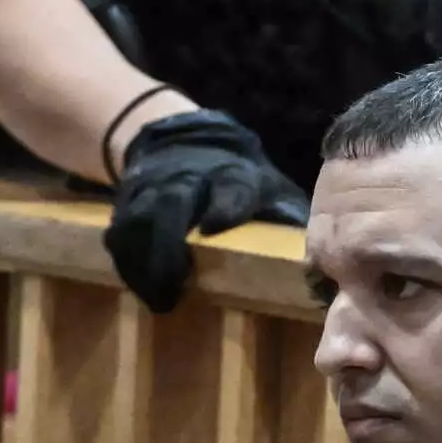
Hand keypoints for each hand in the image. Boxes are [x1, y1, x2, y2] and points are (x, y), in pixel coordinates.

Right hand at [105, 109, 308, 313]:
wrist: (182, 143)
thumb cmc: (237, 180)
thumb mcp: (268, 188)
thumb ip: (286, 217)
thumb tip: (320, 262)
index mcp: (231, 173)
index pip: (230, 185)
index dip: (224, 204)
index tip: (215, 226)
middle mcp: (187, 176)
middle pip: (171, 204)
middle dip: (169, 245)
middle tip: (176, 288)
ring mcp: (152, 187)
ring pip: (139, 220)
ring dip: (146, 261)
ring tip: (160, 299)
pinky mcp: (128, 202)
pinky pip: (121, 234)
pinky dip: (129, 263)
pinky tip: (144, 289)